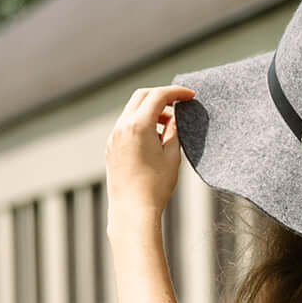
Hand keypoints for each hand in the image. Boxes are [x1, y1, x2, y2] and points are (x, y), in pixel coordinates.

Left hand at [107, 84, 194, 228]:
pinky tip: (154, 138)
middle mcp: (122, 127)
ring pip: (132, 110)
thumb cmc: (155, 185)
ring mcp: (114, 137)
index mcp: (139, 125)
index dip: (177, 92)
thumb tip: (174, 118)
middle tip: (179, 103)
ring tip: (168, 126)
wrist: (133, 210)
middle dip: (161, 96)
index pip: (158, 96)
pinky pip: (126, 125)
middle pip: (142, 96)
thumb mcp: (172, 154)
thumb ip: (174, 131)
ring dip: (150, 110)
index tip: (190, 95)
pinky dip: (140, 123)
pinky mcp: (111, 147)